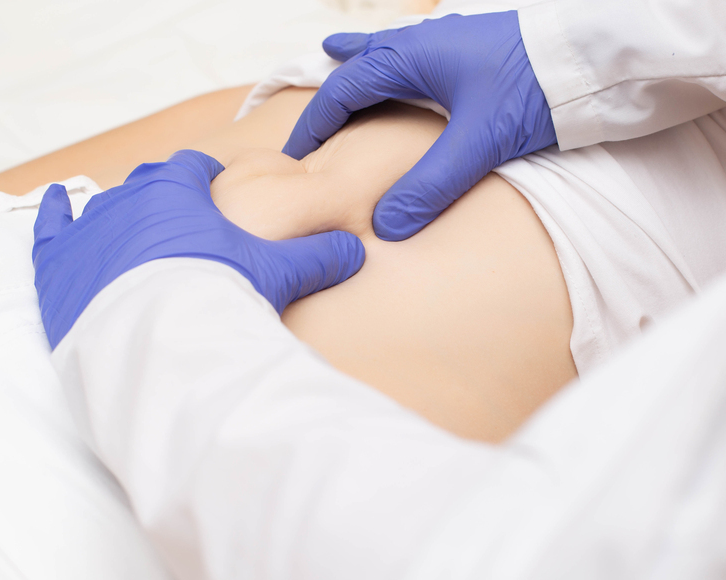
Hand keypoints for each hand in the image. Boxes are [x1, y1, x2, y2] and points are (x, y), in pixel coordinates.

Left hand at [32, 150, 364, 348]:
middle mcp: (127, 199)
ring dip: (121, 212)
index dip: (210, 175)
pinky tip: (56, 203)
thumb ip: (319, 257)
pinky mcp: (58, 265)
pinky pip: (50, 226)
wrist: (161, 348)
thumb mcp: (277, 275)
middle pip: (151, 186)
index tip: (217, 184)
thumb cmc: (218, 300)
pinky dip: (54, 213)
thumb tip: (357, 250)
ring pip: (104, 206)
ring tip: (135, 226)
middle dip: (168, 197)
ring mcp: (89, 230)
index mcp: (178, 190)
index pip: (197, 168)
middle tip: (183, 220)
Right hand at [283, 11, 555, 240]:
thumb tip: (387, 225)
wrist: (596, 56)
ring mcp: (448, 41)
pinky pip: (416, 49)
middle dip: (330, 95)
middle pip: (358, 67)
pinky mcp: (472, 49)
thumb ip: (432, 184)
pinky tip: (405, 53)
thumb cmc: (535, 87)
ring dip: (358, 61)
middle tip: (310, 124)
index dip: (315, 124)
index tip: (295, 155)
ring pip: (386, 49)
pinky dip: (395, 53)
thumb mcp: (480, 142)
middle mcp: (422, 43)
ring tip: (335, 55)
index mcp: (411, 58)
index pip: (343, 91)